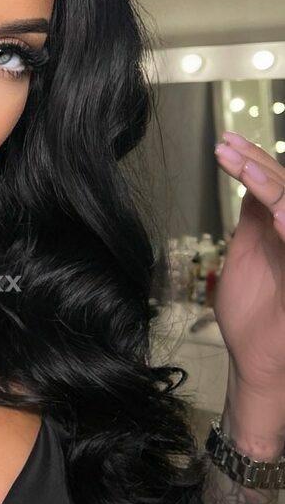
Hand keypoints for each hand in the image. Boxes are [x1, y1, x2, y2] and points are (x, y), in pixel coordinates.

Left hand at [212, 130, 284, 403]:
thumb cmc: (251, 315)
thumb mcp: (244, 256)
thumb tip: (248, 181)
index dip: (253, 161)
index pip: (275, 185)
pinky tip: (273, 215)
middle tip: (225, 149)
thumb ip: (250, 221)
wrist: (257, 361)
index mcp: (284, 230)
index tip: (225, 142)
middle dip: (257, 166)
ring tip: (245, 170)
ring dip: (273, 188)